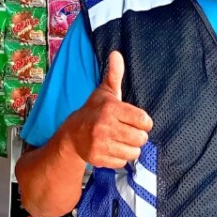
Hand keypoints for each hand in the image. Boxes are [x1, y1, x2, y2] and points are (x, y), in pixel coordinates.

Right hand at [62, 51, 153, 169]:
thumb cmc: (93, 111)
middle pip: (141, 138)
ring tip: (120, 140)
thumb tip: (116, 54)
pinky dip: (120, 157)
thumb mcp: (105, 92)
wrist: (71, 134)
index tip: (135, 120)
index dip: (143, 122)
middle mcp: (105, 126)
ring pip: (134, 152)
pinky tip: (112, 148)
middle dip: (138, 136)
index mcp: (111, 109)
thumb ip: (114, 74)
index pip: (144, 120)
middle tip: (127, 131)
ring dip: (130, 147)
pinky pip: (122, 162)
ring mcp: (100, 144)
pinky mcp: (98, 158)